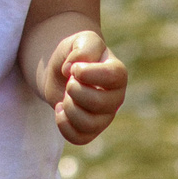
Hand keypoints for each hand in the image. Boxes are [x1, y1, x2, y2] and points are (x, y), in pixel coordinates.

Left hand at [41, 30, 126, 145]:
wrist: (61, 70)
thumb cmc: (75, 55)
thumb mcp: (80, 40)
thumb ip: (83, 47)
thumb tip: (72, 69)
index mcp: (117, 73)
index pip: (114, 77)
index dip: (89, 73)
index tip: (73, 68)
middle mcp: (115, 97)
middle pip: (99, 103)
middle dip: (74, 90)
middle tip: (69, 82)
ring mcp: (104, 116)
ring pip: (88, 123)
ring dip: (69, 108)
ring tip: (66, 96)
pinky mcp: (90, 130)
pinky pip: (79, 138)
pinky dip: (63, 124)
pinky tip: (60, 109)